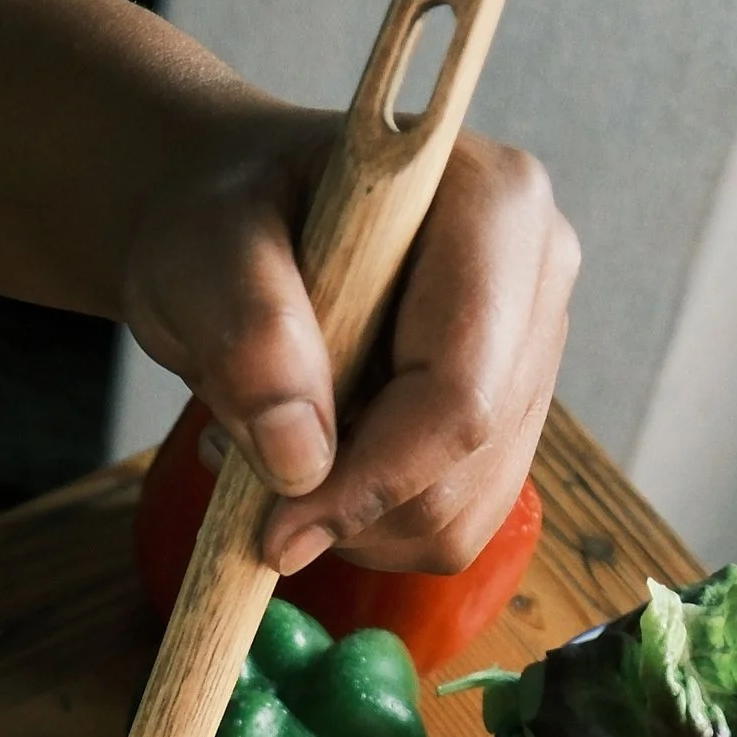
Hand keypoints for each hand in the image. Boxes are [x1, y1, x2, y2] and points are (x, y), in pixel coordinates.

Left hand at [121, 105, 576, 577]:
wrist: (234, 224)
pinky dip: (371, 521)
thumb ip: (249, 336)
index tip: (276, 530)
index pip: (460, 392)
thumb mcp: (202, 252)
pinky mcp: (507, 410)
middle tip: (252, 463)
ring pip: (463, 511)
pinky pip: (452, 523)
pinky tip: (316, 459)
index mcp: (490, 206)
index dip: (370, 482)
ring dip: (357, 518)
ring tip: (276, 446)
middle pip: (468, 463)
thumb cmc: (220, 218)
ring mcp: (530, 346)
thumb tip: (303, 461)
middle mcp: (534, 272)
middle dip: (355, 503)